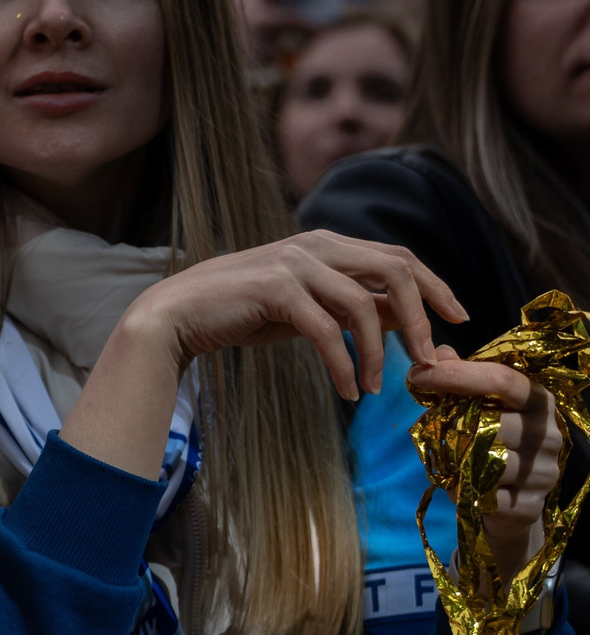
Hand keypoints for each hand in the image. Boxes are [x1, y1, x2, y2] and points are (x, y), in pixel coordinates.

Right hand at [65, 232, 464, 480]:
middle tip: (430, 360)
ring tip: (377, 388)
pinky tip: (349, 391)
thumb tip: (404, 319)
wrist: (176, 316)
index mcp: (326, 242)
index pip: (398, 257)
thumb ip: (352, 307)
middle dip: (421, 318)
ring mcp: (294, 263)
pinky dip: (344, 365)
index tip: (457, 320)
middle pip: (395, 271)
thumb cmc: (241, 313)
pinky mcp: (274, 289)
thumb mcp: (307, 309)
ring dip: (379, 353)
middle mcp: (315, 244)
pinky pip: (327, 331)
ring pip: (364, 305)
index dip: (435, 287)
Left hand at [405, 349, 565, 594]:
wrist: (511, 506)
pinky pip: (481, 494)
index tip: (417, 375)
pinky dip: (458, 489)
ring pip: (486, 459)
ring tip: (445, 458)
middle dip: (451, 422)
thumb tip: (440, 352)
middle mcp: (548, 435)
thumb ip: (460, 378)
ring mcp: (542, 472)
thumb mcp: (478, 406)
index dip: (457, 375)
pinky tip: (456, 485)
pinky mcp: (527, 505)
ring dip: (453, 458)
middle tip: (430, 425)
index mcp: (538, 402)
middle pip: (492, 420)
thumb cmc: (490, 443)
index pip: (504, 379)